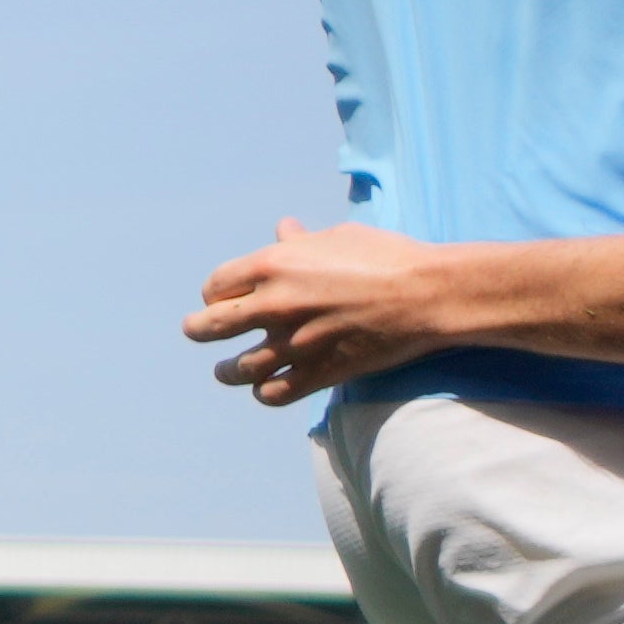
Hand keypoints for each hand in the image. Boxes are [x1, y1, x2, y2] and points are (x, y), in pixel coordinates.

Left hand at [184, 222, 454, 408]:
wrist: (426, 294)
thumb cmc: (386, 257)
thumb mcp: (338, 238)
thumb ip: (302, 241)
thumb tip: (284, 230)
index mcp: (273, 265)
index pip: (216, 285)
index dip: (215, 292)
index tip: (221, 297)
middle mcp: (275, 304)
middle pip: (210, 326)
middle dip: (198, 329)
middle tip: (197, 331)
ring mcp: (295, 343)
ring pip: (237, 368)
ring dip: (227, 371)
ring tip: (225, 371)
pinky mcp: (319, 373)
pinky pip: (273, 393)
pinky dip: (263, 393)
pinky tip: (264, 389)